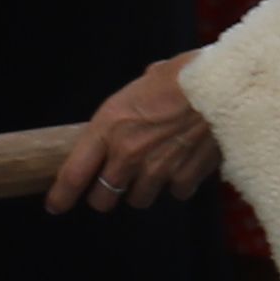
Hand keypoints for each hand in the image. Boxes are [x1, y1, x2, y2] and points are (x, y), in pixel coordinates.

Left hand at [45, 57, 217, 215]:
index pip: (73, 174)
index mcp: (108, 127)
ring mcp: (156, 170)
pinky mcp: (185, 178)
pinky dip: (178, 183)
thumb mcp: (143, 82)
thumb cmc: (183, 75)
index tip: (55, 205)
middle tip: (112, 185)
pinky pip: (175, 193)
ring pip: (138, 200)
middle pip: (103, 198)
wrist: (224, 85)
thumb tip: (132, 111)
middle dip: (105, 195)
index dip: (61, 196)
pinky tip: (185, 162)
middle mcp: (127, 154)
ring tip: (156, 167)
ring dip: (143, 188)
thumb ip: (130, 106)